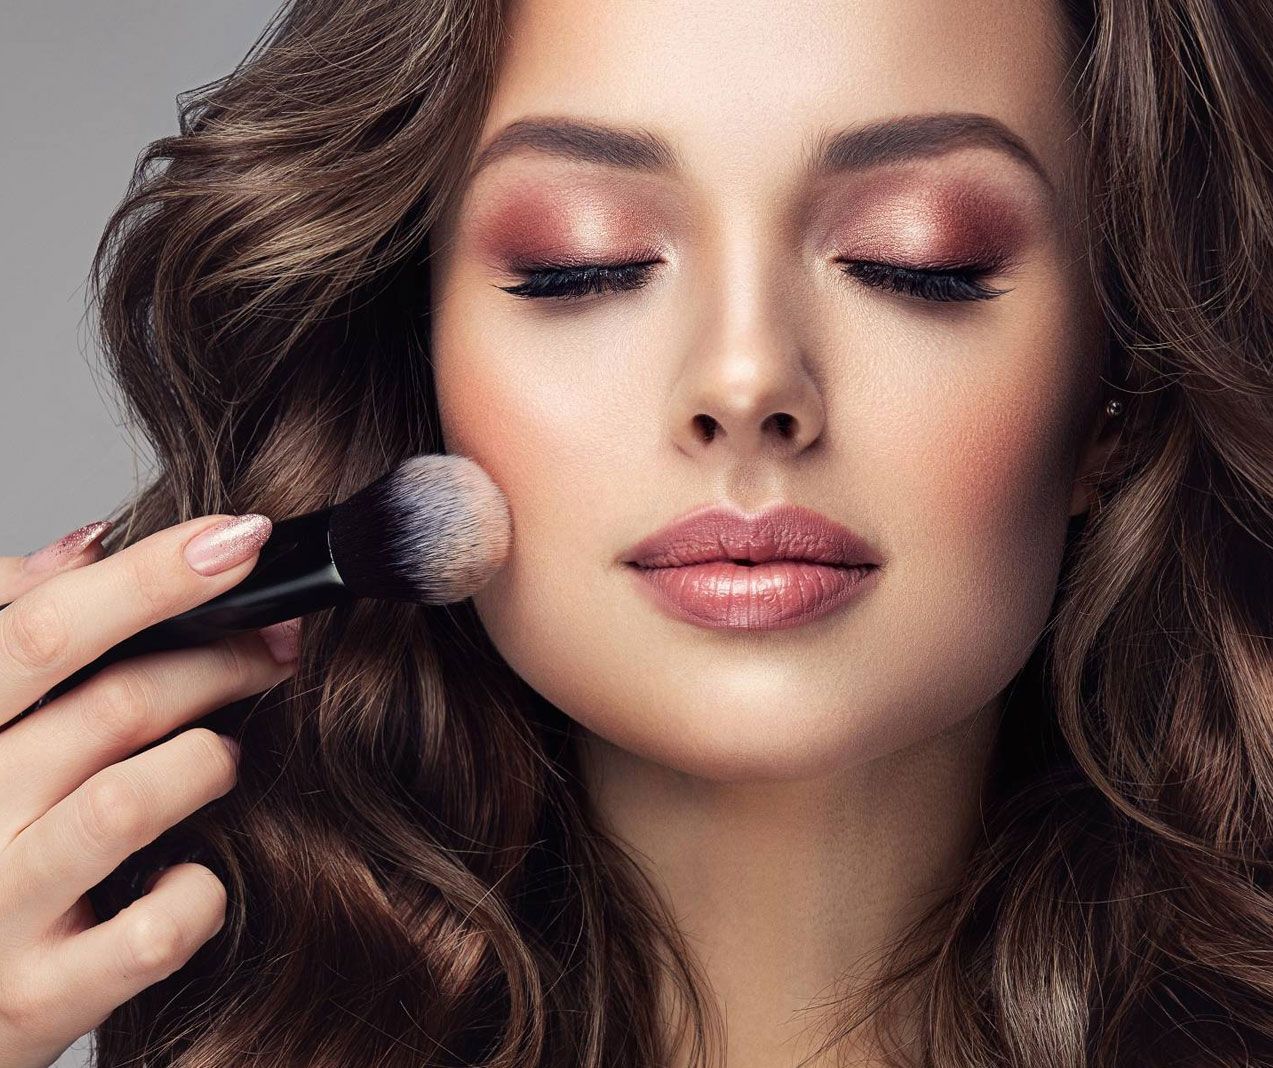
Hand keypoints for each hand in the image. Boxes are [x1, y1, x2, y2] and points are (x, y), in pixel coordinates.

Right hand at [0, 514, 298, 1067]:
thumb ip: (15, 637)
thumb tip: (92, 544)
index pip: (39, 631)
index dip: (150, 576)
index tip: (240, 539)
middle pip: (112, 705)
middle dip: (220, 662)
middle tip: (275, 648)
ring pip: (134, 800)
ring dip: (208, 761)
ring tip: (222, 757)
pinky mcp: (36, 997)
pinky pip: (156, 929)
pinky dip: (200, 892)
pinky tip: (195, 874)